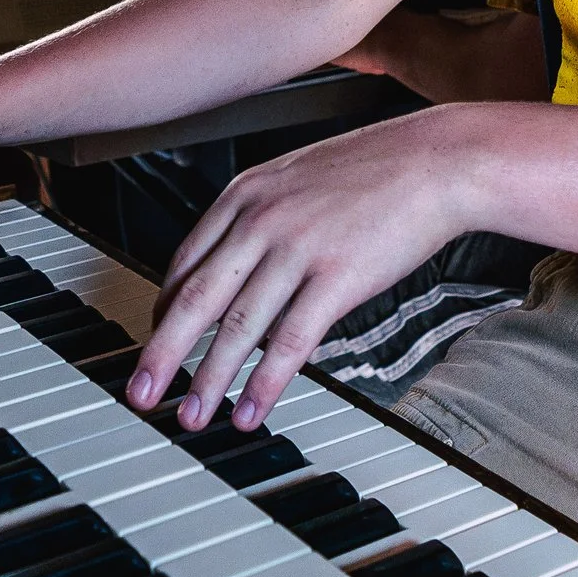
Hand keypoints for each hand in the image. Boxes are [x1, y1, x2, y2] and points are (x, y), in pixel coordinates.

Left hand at [126, 111, 486, 429]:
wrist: (436, 159)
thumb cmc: (376, 169)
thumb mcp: (297, 178)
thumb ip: (261, 216)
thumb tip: (238, 262)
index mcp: (245, 194)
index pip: (185, 264)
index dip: (163, 313)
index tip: (154, 344)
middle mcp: (261, 220)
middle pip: (195, 300)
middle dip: (162, 355)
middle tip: (140, 392)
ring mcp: (297, 248)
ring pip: (237, 328)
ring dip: (208, 380)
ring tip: (193, 417)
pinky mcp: (337, 278)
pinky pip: (289, 342)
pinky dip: (264, 384)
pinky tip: (251, 409)